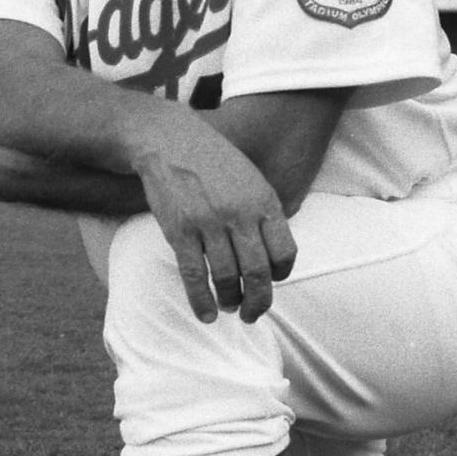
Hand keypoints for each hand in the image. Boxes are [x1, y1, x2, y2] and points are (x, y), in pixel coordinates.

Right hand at [132, 111, 297, 325]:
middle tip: (252, 314)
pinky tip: (206, 314)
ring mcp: (209, 223)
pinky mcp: (180, 231)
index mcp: (264, 202)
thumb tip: (273, 256)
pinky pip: (194, 275)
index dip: (280, 276)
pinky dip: (201, 301)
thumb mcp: (251, 179)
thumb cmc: (214, 162)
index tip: (270, 282)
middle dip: (258, 302)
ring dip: (230, 301)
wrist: (171, 141)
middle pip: (257, 273)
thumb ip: (264, 214)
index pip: (285, 253)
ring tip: (229, 307)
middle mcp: (240, 214)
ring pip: (226, 278)